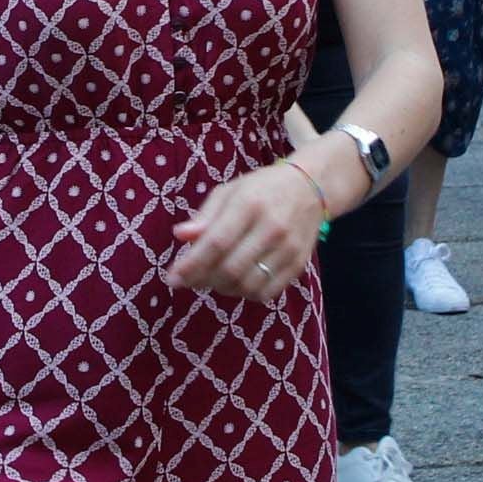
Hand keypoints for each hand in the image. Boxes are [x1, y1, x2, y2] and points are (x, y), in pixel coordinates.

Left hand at [166, 157, 324, 302]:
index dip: (191, 264)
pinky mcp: (298, 265)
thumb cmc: (262, 188)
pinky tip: (236, 283)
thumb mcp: (229, 191)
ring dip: (222, 289)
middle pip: (230, 269)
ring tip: (211, 279)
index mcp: (249, 204)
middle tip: (188, 280)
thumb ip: (205, 216)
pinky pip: (267, 293)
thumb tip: (180, 235)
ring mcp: (288, 249)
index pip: (216, 243)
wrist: (310, 188)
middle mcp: (272, 227)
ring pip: (248, 285)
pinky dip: (245, 294)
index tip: (172, 277)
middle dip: (202, 280)